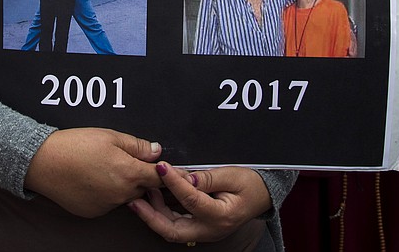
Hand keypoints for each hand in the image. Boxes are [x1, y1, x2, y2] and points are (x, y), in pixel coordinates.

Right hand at [24, 128, 162, 217]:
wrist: (44, 162)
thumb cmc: (76, 145)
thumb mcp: (111, 136)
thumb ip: (138, 146)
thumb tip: (157, 151)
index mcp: (129, 173)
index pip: (160, 177)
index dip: (170, 172)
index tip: (179, 172)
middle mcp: (121, 194)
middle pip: (144, 187)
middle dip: (142, 176)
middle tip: (128, 161)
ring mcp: (107, 205)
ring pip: (127, 196)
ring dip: (125, 185)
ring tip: (106, 167)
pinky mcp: (94, 212)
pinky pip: (110, 203)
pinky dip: (108, 193)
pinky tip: (95, 178)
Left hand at [129, 163, 270, 242]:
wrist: (262, 195)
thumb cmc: (250, 184)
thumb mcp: (233, 175)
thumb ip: (208, 177)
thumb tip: (185, 177)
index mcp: (220, 216)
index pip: (190, 199)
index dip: (173, 182)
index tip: (160, 167)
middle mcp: (210, 229)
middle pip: (172, 230)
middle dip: (150, 215)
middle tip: (135, 199)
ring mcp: (204, 232)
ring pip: (171, 230)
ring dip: (154, 214)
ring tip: (143, 193)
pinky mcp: (200, 228)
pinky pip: (176, 225)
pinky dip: (163, 213)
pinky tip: (155, 198)